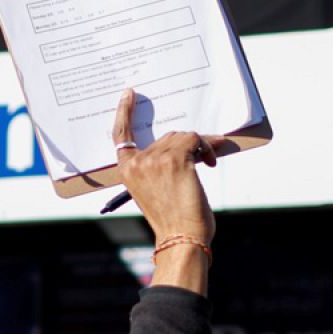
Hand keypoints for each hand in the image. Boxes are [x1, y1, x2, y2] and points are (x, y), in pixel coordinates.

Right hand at [111, 89, 220, 251]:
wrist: (181, 238)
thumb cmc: (172, 219)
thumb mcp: (155, 191)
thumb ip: (158, 168)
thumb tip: (185, 144)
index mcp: (127, 171)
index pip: (120, 136)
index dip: (124, 113)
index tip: (129, 95)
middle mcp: (138, 162)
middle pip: (166, 136)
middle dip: (187, 144)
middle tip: (204, 156)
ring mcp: (155, 160)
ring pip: (183, 137)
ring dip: (201, 146)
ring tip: (209, 163)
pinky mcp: (175, 160)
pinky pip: (195, 140)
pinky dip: (208, 147)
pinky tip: (212, 162)